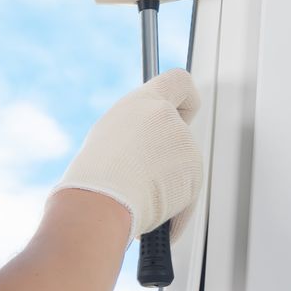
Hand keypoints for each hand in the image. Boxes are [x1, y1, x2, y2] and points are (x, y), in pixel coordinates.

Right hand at [51, 68, 203, 243]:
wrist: (101, 202)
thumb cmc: (95, 174)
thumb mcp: (110, 136)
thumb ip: (139, 131)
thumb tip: (150, 147)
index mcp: (146, 102)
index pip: (178, 82)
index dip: (184, 99)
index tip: (181, 113)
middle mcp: (171, 120)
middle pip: (180, 137)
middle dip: (168, 157)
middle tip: (142, 173)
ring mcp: (186, 148)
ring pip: (181, 169)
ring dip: (166, 184)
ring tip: (136, 192)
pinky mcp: (195, 177)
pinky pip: (186, 193)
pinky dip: (172, 204)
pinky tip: (148, 208)